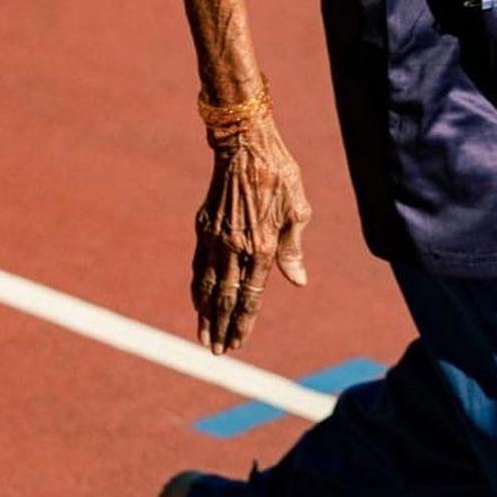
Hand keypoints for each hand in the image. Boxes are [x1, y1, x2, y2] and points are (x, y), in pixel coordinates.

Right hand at [191, 113, 311, 354]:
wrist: (244, 144)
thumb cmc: (279, 174)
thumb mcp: (298, 210)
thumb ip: (294, 249)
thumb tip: (299, 281)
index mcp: (262, 246)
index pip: (251, 296)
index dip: (244, 323)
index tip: (238, 344)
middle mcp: (235, 247)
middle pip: (225, 298)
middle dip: (222, 328)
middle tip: (218, 352)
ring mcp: (215, 238)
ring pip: (207, 286)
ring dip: (205, 315)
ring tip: (204, 338)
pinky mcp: (203, 227)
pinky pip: (199, 265)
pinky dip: (197, 287)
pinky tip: (198, 301)